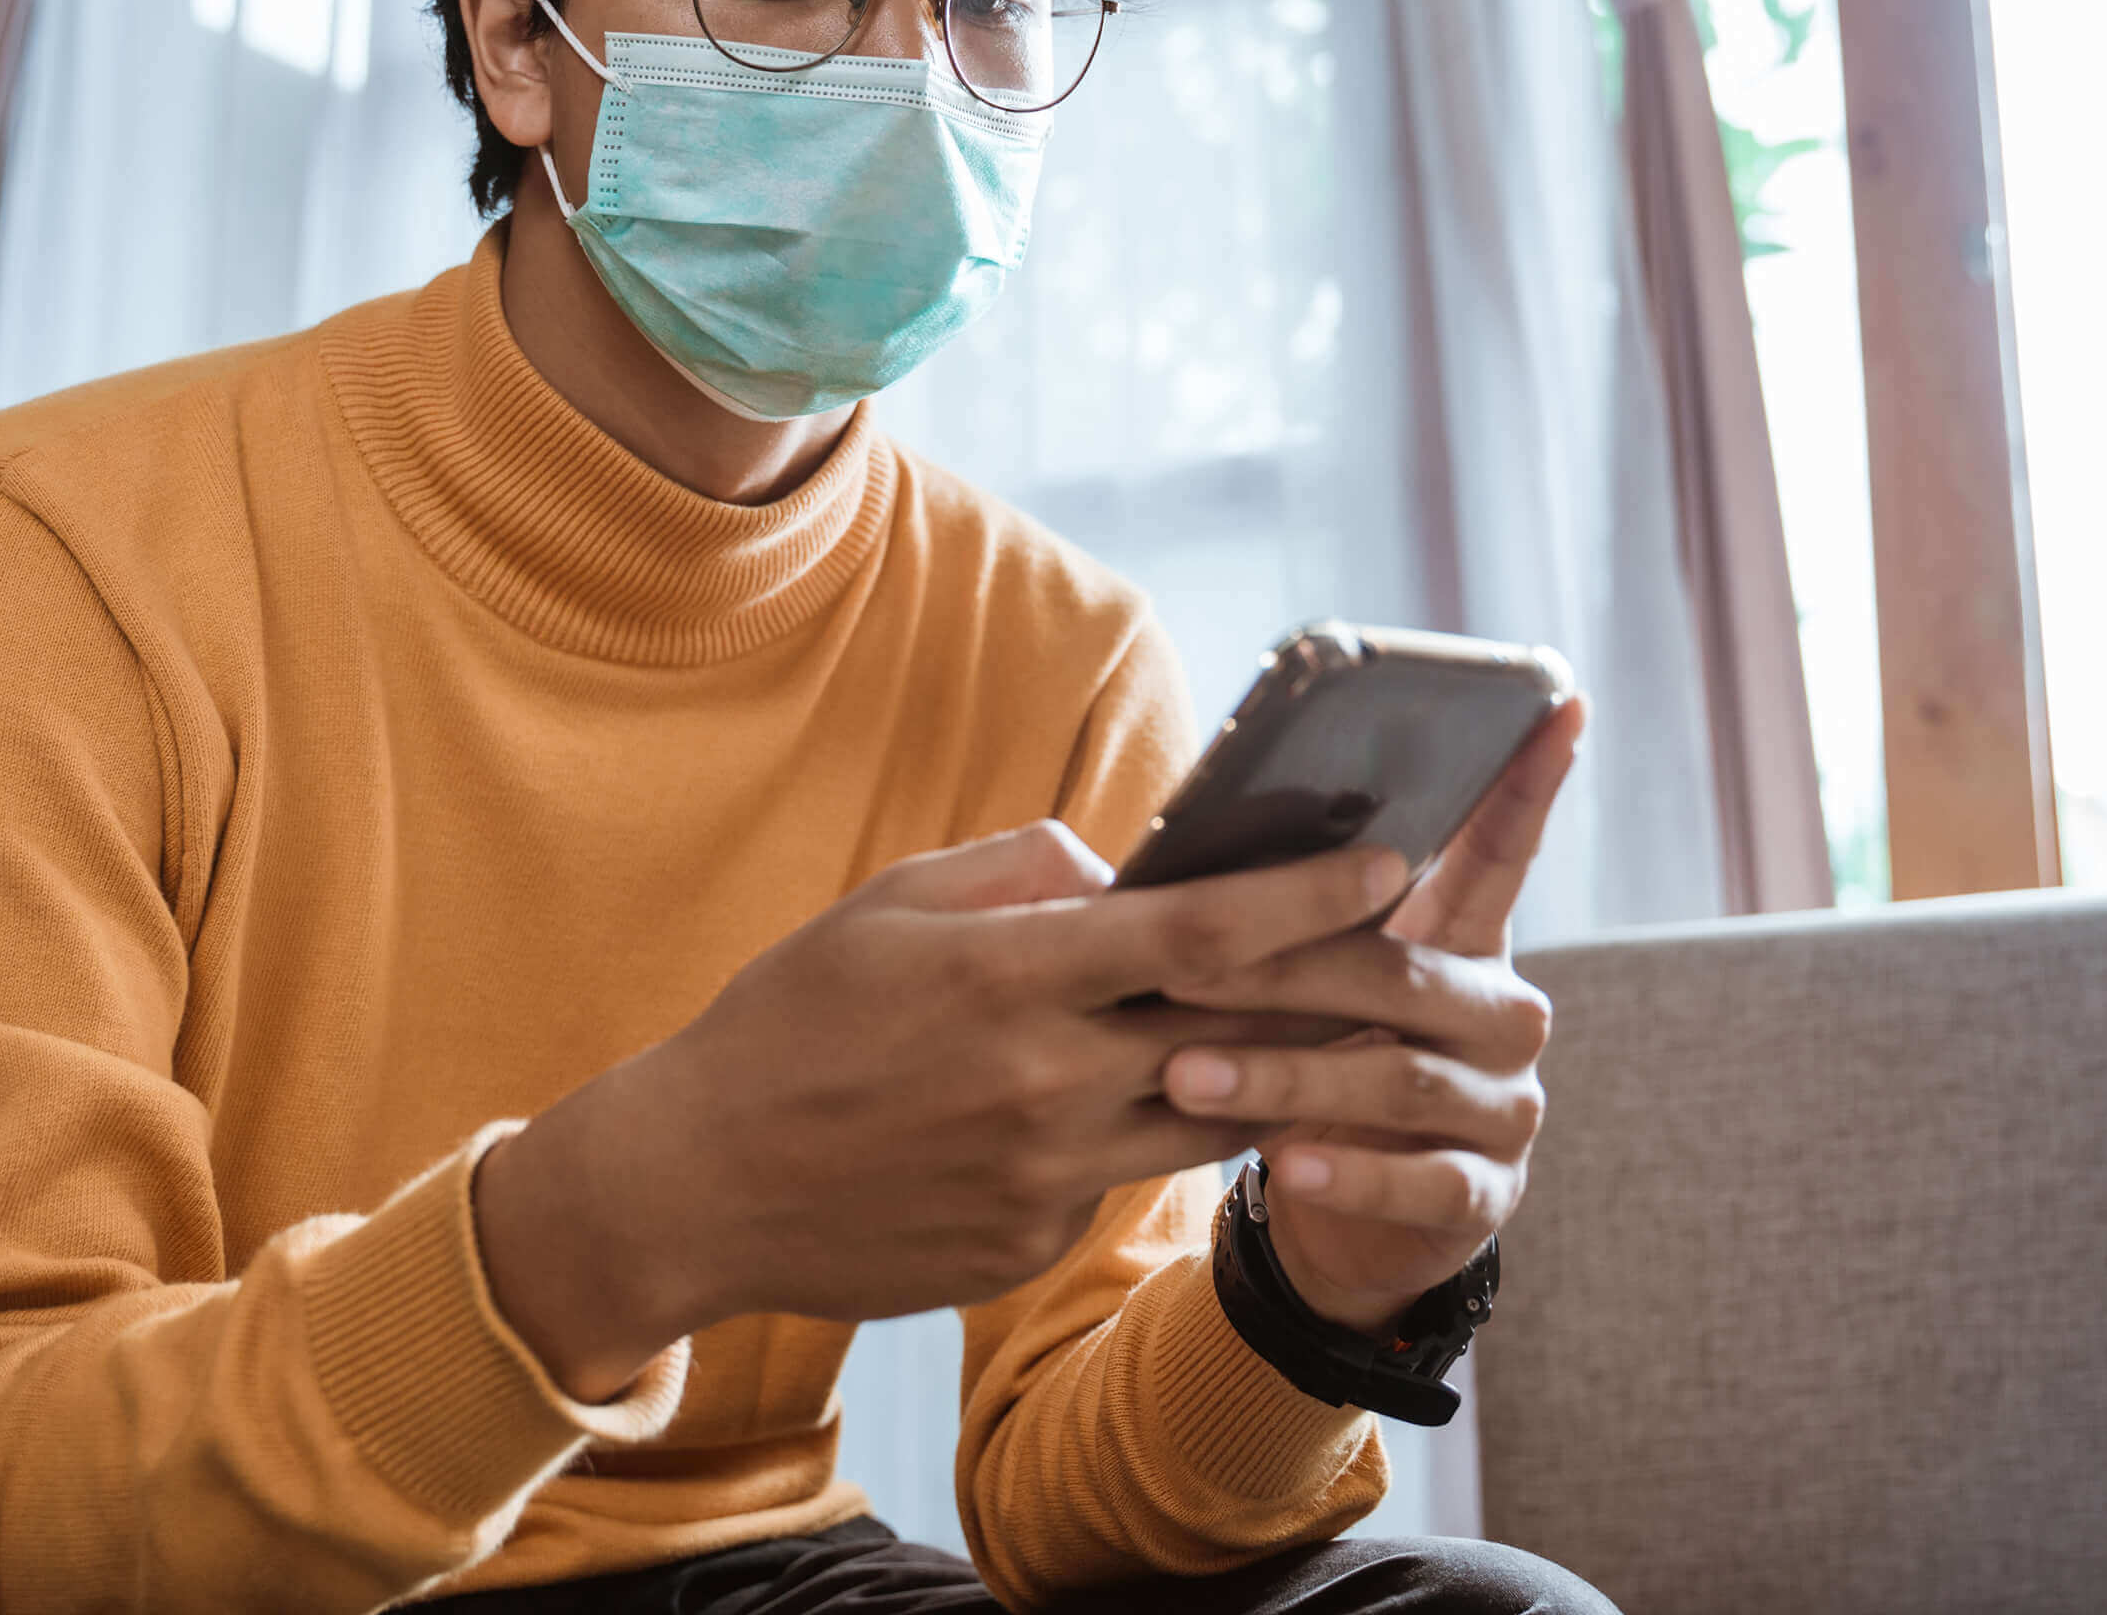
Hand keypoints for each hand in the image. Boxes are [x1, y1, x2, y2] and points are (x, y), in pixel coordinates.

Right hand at [475, 821, 1408, 1400]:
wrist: (697, 1186)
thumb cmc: (789, 1020)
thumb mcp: (888, 904)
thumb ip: (1018, 868)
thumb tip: (1122, 870)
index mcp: (1012, 976)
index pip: (1205, 930)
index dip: (1314, 896)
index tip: (1391, 862)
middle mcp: (1045, 1081)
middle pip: (1240, 1033)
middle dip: (1335, 989)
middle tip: (1409, 952)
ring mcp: (1045, 1177)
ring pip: (1210, 1118)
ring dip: (1272, 1074)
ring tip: (1326, 1027)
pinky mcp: (1032, 1244)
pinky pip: (1126, 1178)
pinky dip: (1149, 1132)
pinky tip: (1146, 1103)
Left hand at [1153, 698, 1581, 1331]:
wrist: (1342, 1221)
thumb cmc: (1310, 1064)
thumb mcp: (1294, 991)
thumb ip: (1259, 923)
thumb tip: (1112, 852)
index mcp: (1464, 943)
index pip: (1503, 850)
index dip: (1531, 782)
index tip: (1558, 705)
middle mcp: (1503, 1013)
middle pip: (1403, 974)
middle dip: (1284, 970)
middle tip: (1176, 969)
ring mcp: (1506, 1106)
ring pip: (1398, 1076)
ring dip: (1284, 1073)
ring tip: (1186, 1073)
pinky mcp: (1487, 1194)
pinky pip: (1423, 1179)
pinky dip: (1348, 1170)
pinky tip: (1282, 1160)